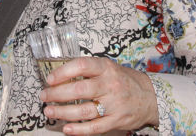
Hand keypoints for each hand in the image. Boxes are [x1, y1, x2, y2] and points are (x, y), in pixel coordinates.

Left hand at [39, 57, 158, 134]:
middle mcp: (110, 85)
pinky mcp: (116, 120)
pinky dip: (78, 130)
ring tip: (49, 111)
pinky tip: (66, 128)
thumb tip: (60, 75)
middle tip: (44, 96)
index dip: (62, 72)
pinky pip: (94, 127)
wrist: (151, 97)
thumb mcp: (110, 68)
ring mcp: (114, 104)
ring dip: (62, 112)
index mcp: (107, 68)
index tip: (49, 79)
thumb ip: (89, 71)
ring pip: (83, 110)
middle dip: (57, 94)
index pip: (81, 66)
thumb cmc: (126, 81)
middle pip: (79, 90)